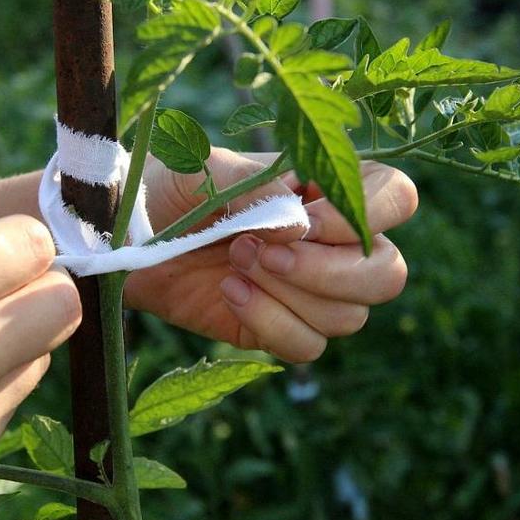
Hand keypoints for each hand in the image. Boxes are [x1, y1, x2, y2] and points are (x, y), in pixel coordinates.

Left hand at [125, 149, 416, 362]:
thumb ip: (257, 191)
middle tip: (258, 251)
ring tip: (233, 262)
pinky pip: (307, 347)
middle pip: (388, 273)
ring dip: (288, 294)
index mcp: (328, 188)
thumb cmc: (171, 187)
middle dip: (328, 271)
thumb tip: (300, 228)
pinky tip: (229, 293)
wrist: (124, 235)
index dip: (365, 215)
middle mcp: (332, 242)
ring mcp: (310, 291)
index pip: (395, 198)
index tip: (303, 219)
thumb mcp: (207, 172)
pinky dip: (270, 324)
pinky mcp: (280, 328)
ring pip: (350, 316)